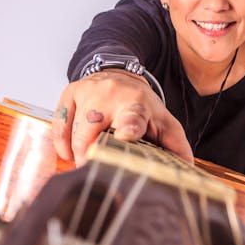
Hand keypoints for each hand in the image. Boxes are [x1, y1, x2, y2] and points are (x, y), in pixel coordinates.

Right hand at [52, 70, 192, 165]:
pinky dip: (61, 144)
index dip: (128, 126)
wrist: (119, 73)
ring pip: (73, 131)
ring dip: (76, 153)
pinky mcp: (70, 93)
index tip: (125, 135)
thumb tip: (186, 171)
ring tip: (84, 163)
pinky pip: (59, 125)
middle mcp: (110, 95)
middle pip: (92, 128)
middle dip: (89, 152)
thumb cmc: (142, 105)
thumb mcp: (164, 122)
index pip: (133, 117)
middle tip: (93, 169)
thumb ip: (176, 145)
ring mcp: (87, 92)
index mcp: (137, 104)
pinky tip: (69, 153)